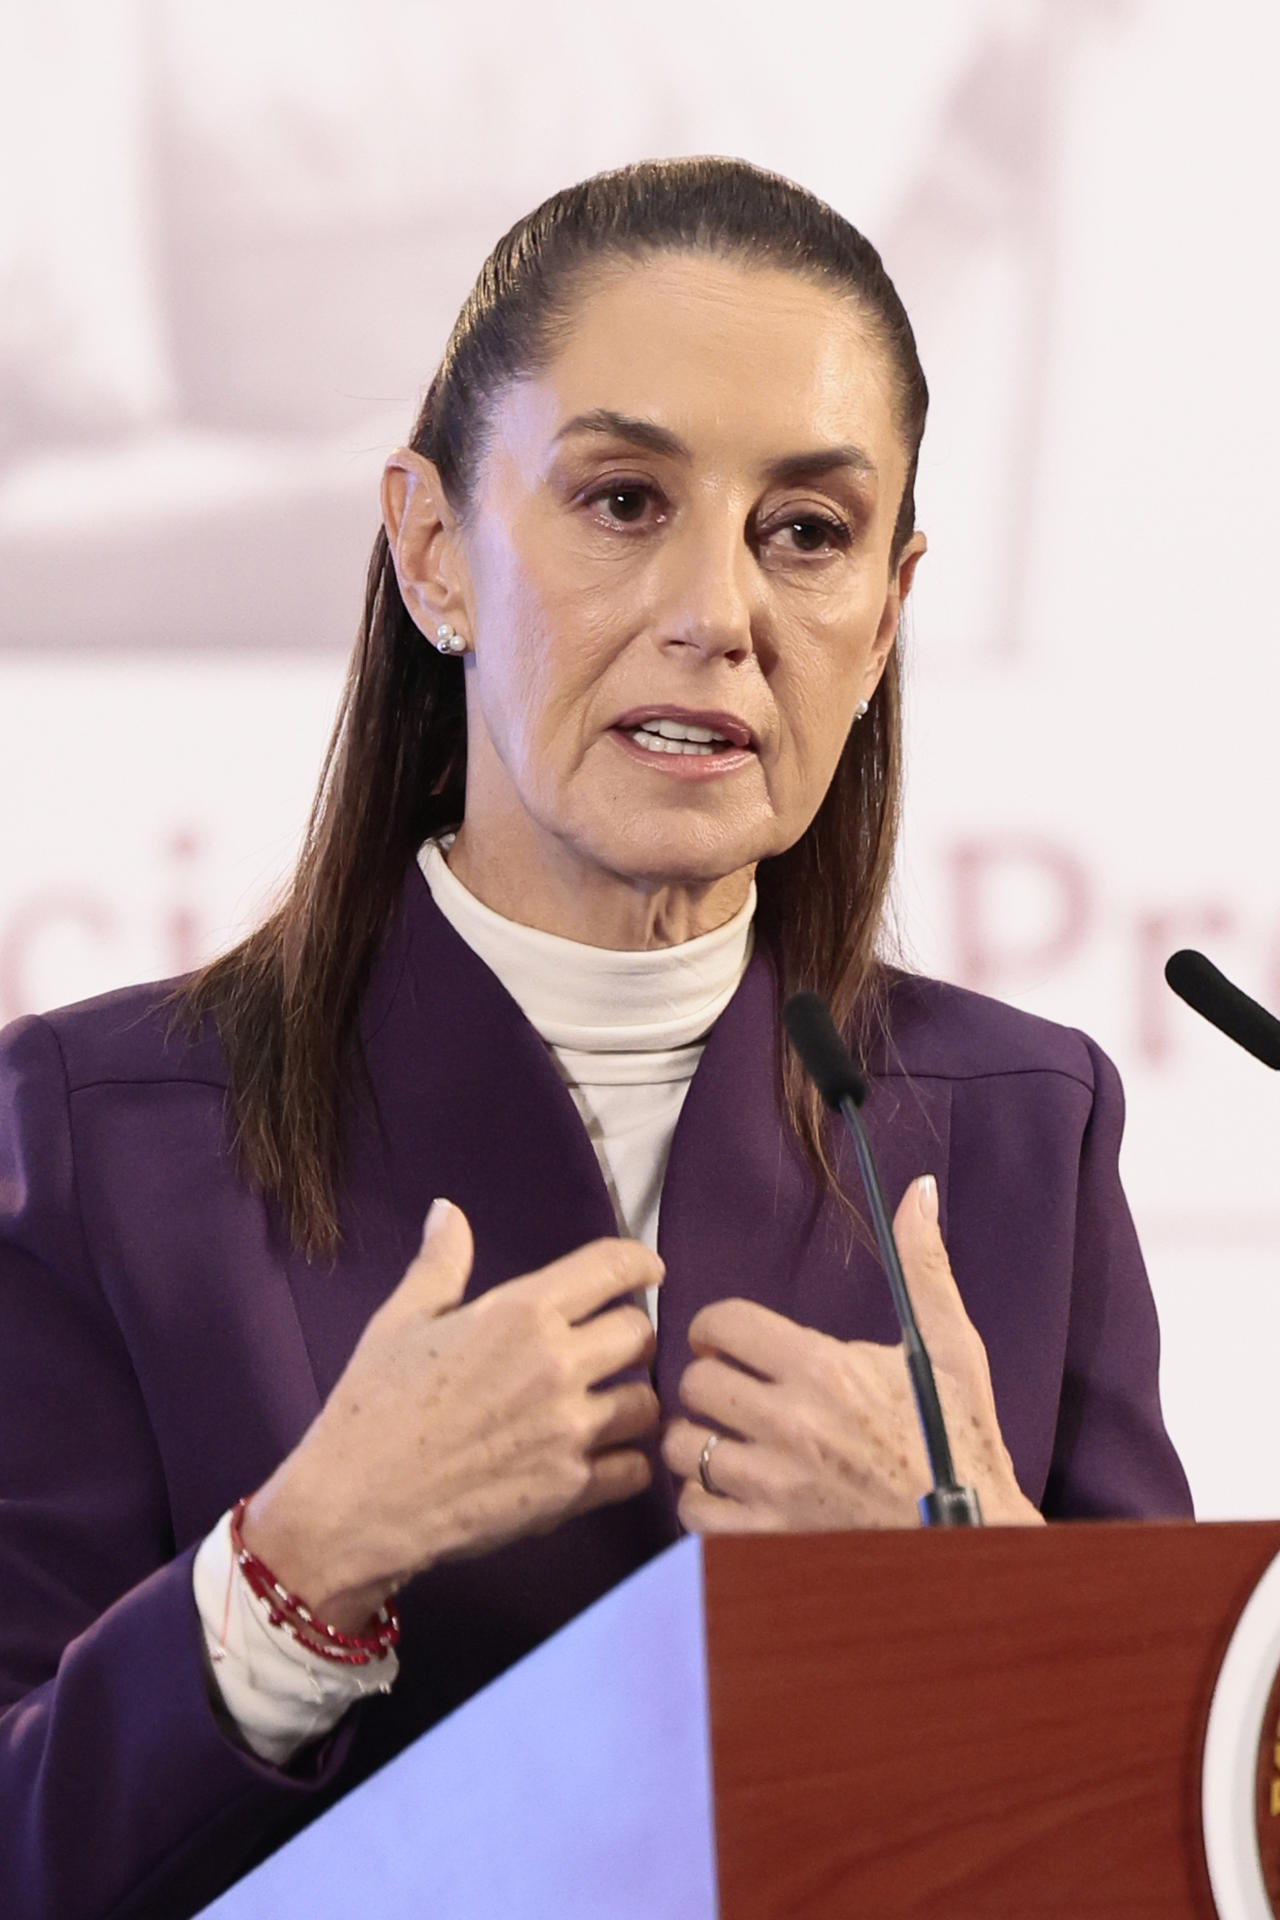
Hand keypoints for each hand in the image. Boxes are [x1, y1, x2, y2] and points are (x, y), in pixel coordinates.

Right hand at [244, 1199, 661, 1626]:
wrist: (353, 1507)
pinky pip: (636, 1469)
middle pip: (640, 1333)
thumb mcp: (399, 1323)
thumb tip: (448, 1211)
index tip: (648, 1271)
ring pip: (647, 1403)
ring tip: (606, 1408)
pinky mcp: (570, 1491)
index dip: (638, 1263)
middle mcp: (556, 1364)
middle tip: (608, 1350)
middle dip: (629, 1336)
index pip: (612, 1266)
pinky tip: (601, 1460)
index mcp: (519, 1312)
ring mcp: (568, 1430)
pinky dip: (626, 1464)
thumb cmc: (371, 1408)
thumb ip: (440, 1265)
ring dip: (631, 1402)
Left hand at [662, 1175, 1042, 1533]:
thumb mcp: (950, 1348)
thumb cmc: (962, 1443)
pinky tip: (729, 1492)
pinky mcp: (766, 1540)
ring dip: (697, 1440)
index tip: (726, 1342)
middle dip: (708, 1381)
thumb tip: (918, 1190)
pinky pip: (692, 1509)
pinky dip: (701, 1500)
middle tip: (729, 1392)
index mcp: (824, 1368)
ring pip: (682, 1446)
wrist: (974, 1542)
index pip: (722, 1323)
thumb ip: (922, 1266)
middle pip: (694, 1382)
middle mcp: (789, 1424)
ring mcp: (774, 1487)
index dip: (716, 1327)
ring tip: (725, 1441)